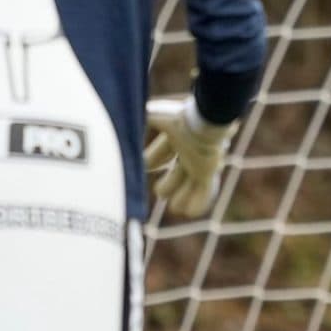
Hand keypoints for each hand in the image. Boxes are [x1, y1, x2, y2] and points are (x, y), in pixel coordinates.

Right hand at [145, 97, 235, 217]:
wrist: (205, 122)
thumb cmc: (180, 118)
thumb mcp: (155, 117)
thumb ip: (141, 119)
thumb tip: (121, 119)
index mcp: (179, 135)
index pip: (164, 151)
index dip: (153, 159)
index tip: (143, 167)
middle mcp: (191, 150)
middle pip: (179, 171)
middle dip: (169, 182)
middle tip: (159, 192)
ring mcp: (201, 161)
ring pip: (192, 183)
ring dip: (183, 196)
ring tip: (175, 208)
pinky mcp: (209, 171)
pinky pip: (207, 190)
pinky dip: (199, 202)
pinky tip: (191, 213)